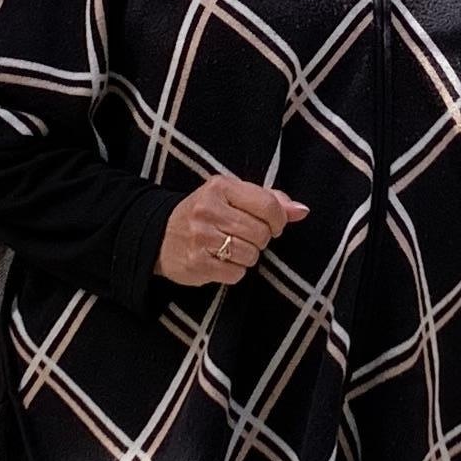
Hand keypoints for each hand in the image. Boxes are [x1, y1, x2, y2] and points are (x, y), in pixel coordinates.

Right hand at [160, 176, 306, 288]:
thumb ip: (270, 200)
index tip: (274, 226)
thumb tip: (302, 211)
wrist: (158, 234)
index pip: (268, 205)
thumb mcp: (234, 196)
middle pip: (261, 233)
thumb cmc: (206, 213)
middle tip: (246, 237)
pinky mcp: (196, 262)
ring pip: (250, 255)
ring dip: (247, 256)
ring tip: (231, 248)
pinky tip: (221, 261)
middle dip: (261, 239)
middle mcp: (208, 209)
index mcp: (220, 187)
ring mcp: (200, 237)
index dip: (279, 220)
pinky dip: (234, 271)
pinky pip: (236, 274)